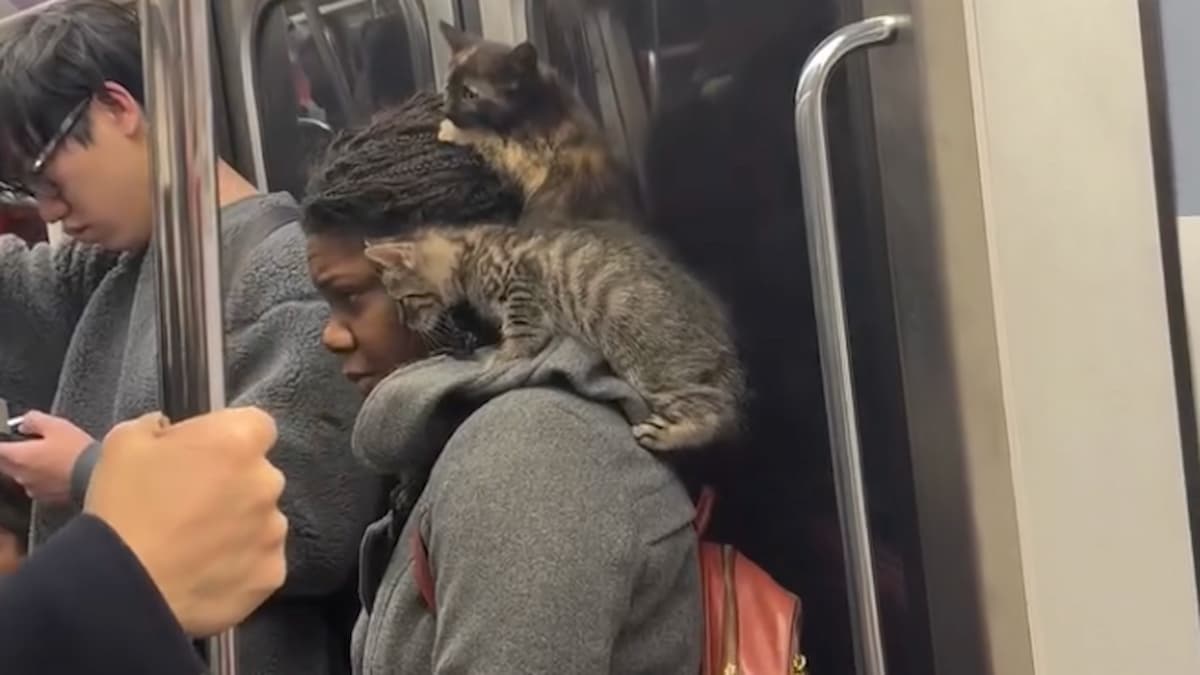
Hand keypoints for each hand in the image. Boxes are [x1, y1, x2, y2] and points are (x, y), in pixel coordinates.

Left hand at [0, 411, 92, 503]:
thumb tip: (24, 423)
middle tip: (29, 445)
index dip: (2, 442)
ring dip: (29, 466)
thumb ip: (33, 420)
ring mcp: (33, 488)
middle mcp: (21, 475)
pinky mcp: (47, 498)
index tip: (8, 439)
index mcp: (18, 456)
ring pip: (21, 475)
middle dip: (13, 454)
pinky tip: (57, 471)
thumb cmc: (77, 452)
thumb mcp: (56, 425)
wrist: (96, 477)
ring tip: (48, 457)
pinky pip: (37, 486)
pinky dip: (42, 478)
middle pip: (5, 464)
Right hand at [84, 408, 287, 636]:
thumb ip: (156, 425)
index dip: (229, 438)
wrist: (122, 589)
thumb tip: (167, 429)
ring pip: (262, 520)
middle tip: (191, 504)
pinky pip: (260, 561)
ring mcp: (273, 531)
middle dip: (233, 484)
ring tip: (194, 546)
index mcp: (238, 441)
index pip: (256, 425)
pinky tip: (204, 572)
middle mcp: (267, 482)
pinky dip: (240, 565)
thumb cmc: (122, 508)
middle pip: (258, 475)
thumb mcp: (123, 444)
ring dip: (238, 526)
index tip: (203, 455)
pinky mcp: (272, 573)